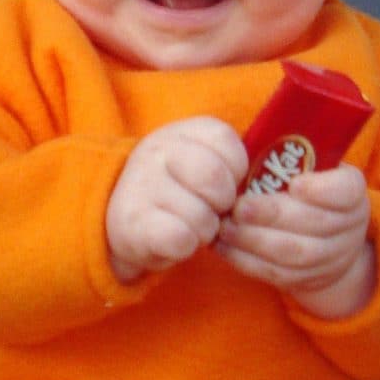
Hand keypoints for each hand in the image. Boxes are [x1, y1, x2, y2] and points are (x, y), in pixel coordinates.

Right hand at [106, 118, 246, 284]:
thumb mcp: (198, 160)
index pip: (225, 140)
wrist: (124, 219)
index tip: (222, 183)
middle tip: (210, 210)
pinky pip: (180, 239)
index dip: (235, 170)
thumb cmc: (177, 190)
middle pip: (215, 179)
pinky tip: (174, 241)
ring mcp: (141, 186)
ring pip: (202, 217)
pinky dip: (186, 247)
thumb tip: (255, 192)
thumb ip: (227, 162)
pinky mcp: (133, 224)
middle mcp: (155, 151)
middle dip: (223, 204)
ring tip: (189, 225)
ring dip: (204, 231)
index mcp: (180, 132)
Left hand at [214, 163, 375, 319]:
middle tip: (239, 207)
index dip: (322, 190)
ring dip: (254, 241)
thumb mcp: (312, 167)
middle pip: (314, 223)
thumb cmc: (307, 188)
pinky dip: (247, 261)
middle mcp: (349, 226)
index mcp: (351, 191)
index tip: (295, 183)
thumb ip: (288, 157)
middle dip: (272, 215)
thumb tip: (240, 145)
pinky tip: (224, 247)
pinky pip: (277, 274)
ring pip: (294, 253)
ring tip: (225, 227)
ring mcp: (331, 257)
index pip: (346, 190)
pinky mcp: (308, 279)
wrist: (329, 239)